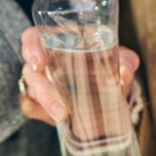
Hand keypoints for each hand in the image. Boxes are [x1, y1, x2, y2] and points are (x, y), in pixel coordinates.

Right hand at [18, 26, 139, 124]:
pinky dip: (41, 112)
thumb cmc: (109, 61)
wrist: (110, 87)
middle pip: (30, 69)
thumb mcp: (120, 58)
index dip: (30, 47)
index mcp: (58, 39)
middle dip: (42, 89)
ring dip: (45, 104)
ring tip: (64, 116)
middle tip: (59, 107)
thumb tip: (124, 73)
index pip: (33, 37)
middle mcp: (44, 58)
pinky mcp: (38, 100)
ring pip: (30, 90)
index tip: (39, 63)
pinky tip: (55, 118)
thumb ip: (125, 61)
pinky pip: (29, 106)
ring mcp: (39, 81)